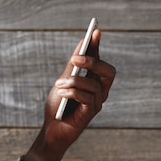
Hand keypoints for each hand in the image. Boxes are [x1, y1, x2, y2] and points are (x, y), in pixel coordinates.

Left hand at [37, 29, 115, 160]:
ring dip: (74, 81)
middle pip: (108, 71)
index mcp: (95, 81)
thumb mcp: (64, 79)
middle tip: (75, 58)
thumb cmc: (59, 105)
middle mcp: (100, 91)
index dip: (98, 46)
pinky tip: (62, 93)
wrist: (51, 129)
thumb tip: (84, 40)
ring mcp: (97, 103)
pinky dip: (73, 92)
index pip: (100, 60)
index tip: (95, 31)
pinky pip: (87, 98)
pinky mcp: (90, 113)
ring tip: (59, 84)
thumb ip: (74, 63)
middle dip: (93, 62)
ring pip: (94, 84)